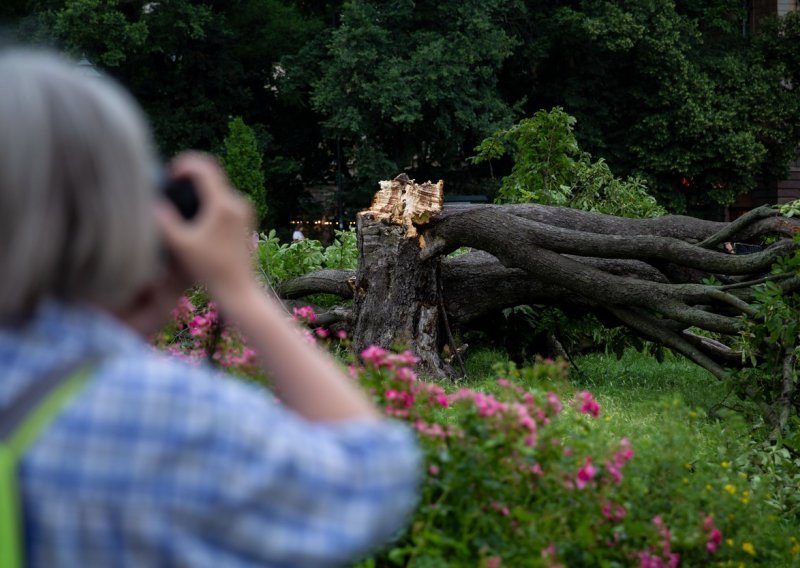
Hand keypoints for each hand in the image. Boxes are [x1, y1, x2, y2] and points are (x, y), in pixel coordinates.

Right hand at [156, 153, 254, 297]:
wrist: (237, 289)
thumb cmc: (208, 269)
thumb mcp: (180, 244)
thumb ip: (163, 219)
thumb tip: (151, 202)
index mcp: (224, 203)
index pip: (204, 167)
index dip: (184, 163)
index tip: (170, 175)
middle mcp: (239, 202)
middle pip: (212, 174)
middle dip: (191, 175)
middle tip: (172, 184)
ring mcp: (245, 211)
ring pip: (219, 187)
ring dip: (200, 188)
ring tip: (180, 200)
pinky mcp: (246, 220)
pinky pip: (225, 199)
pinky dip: (209, 200)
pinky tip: (195, 214)